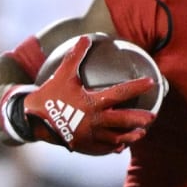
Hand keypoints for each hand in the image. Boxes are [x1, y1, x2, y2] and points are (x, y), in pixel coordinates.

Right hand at [22, 35, 156, 153]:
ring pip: (117, 138)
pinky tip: (120, 145)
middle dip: (140, 119)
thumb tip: (85, 38)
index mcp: (93, 102)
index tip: (151, 82)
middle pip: (124, 120)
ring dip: (131, 136)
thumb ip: (75, 56)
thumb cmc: (50, 96)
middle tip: (152, 117)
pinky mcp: (84, 146)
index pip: (121, 93)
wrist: (33, 120)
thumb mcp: (62, 74)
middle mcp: (95, 120)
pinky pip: (104, 149)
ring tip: (141, 133)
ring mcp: (90, 136)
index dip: (137, 87)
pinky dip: (114, 147)